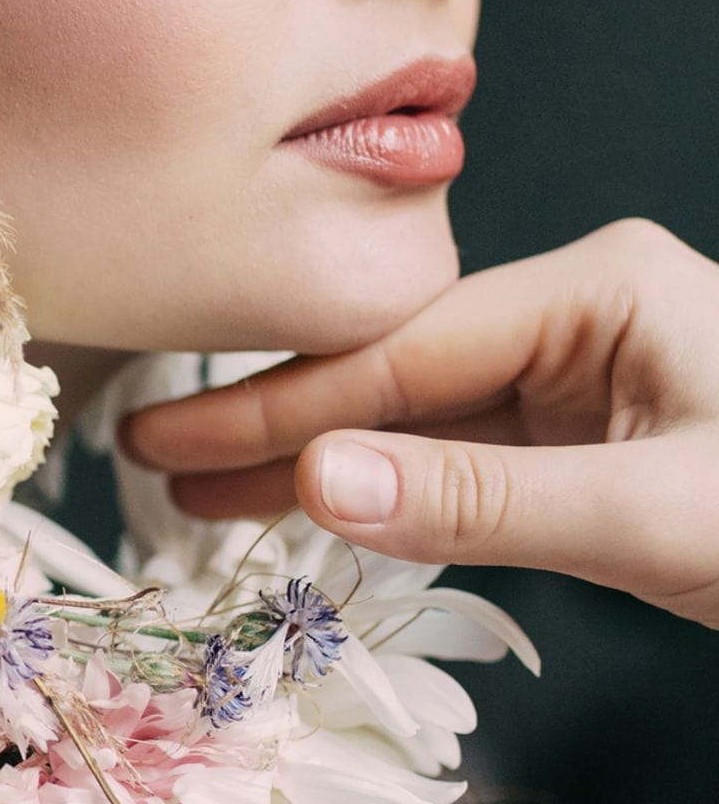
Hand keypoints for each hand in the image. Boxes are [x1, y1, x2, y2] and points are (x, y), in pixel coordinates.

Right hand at [123, 221, 718, 628]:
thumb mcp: (653, 515)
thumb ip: (480, 500)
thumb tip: (316, 481)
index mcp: (600, 288)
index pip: (403, 351)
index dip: (282, 406)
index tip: (170, 445)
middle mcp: (582, 314)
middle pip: (395, 373)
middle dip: (277, 425)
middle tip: (150, 463)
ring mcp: (584, 376)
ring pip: (420, 420)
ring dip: (319, 463)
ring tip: (202, 503)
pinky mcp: (589, 436)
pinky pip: (465, 460)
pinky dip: (389, 492)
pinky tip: (312, 509)